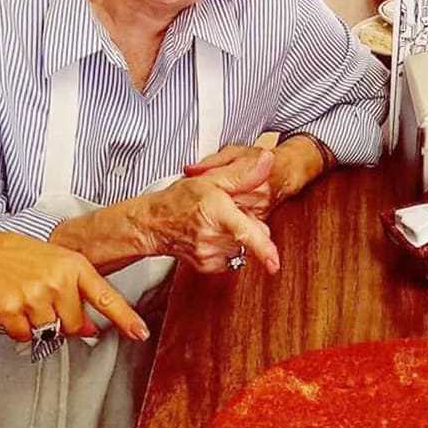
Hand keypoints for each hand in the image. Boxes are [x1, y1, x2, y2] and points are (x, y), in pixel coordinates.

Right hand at [0, 232, 148, 342]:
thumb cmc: (29, 260)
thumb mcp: (62, 265)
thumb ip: (81, 294)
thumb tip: (92, 331)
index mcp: (75, 267)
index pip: (106, 297)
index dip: (125, 317)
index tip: (140, 332)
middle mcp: (58, 281)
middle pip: (76, 325)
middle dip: (66, 323)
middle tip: (50, 304)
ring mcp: (34, 295)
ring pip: (50, 332)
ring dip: (41, 325)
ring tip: (31, 301)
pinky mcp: (10, 309)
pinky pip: (25, 336)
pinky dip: (21, 329)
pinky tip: (16, 308)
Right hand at [142, 149, 280, 273]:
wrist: (153, 224)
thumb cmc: (179, 199)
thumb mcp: (210, 178)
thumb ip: (242, 173)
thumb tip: (267, 161)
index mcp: (217, 213)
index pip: (244, 233)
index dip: (263, 249)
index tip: (274, 264)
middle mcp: (213, 237)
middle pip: (252, 234)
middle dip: (250, 223)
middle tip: (229, 211)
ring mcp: (210, 255)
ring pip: (243, 246)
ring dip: (238, 235)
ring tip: (218, 223)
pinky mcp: (209, 266)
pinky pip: (232, 257)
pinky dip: (228, 246)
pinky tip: (214, 235)